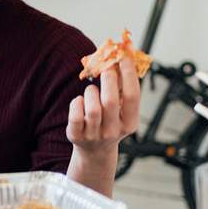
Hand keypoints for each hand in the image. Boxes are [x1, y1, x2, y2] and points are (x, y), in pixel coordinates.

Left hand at [66, 58, 139, 194]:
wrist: (94, 150)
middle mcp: (113, 131)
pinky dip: (77, 102)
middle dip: (108, 80)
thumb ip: (122, 88)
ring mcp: (94, 135)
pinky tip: (80, 101)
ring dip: (91, 92)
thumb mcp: (121, 110)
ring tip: (92, 90)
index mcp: (130, 123)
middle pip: (111, 101)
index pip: (132, 96)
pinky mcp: (76, 136)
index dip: (128, 75)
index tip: (123, 58)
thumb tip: (122, 58)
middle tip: (106, 68)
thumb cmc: (109, 122)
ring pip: (92, 108)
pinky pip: (75, 114)